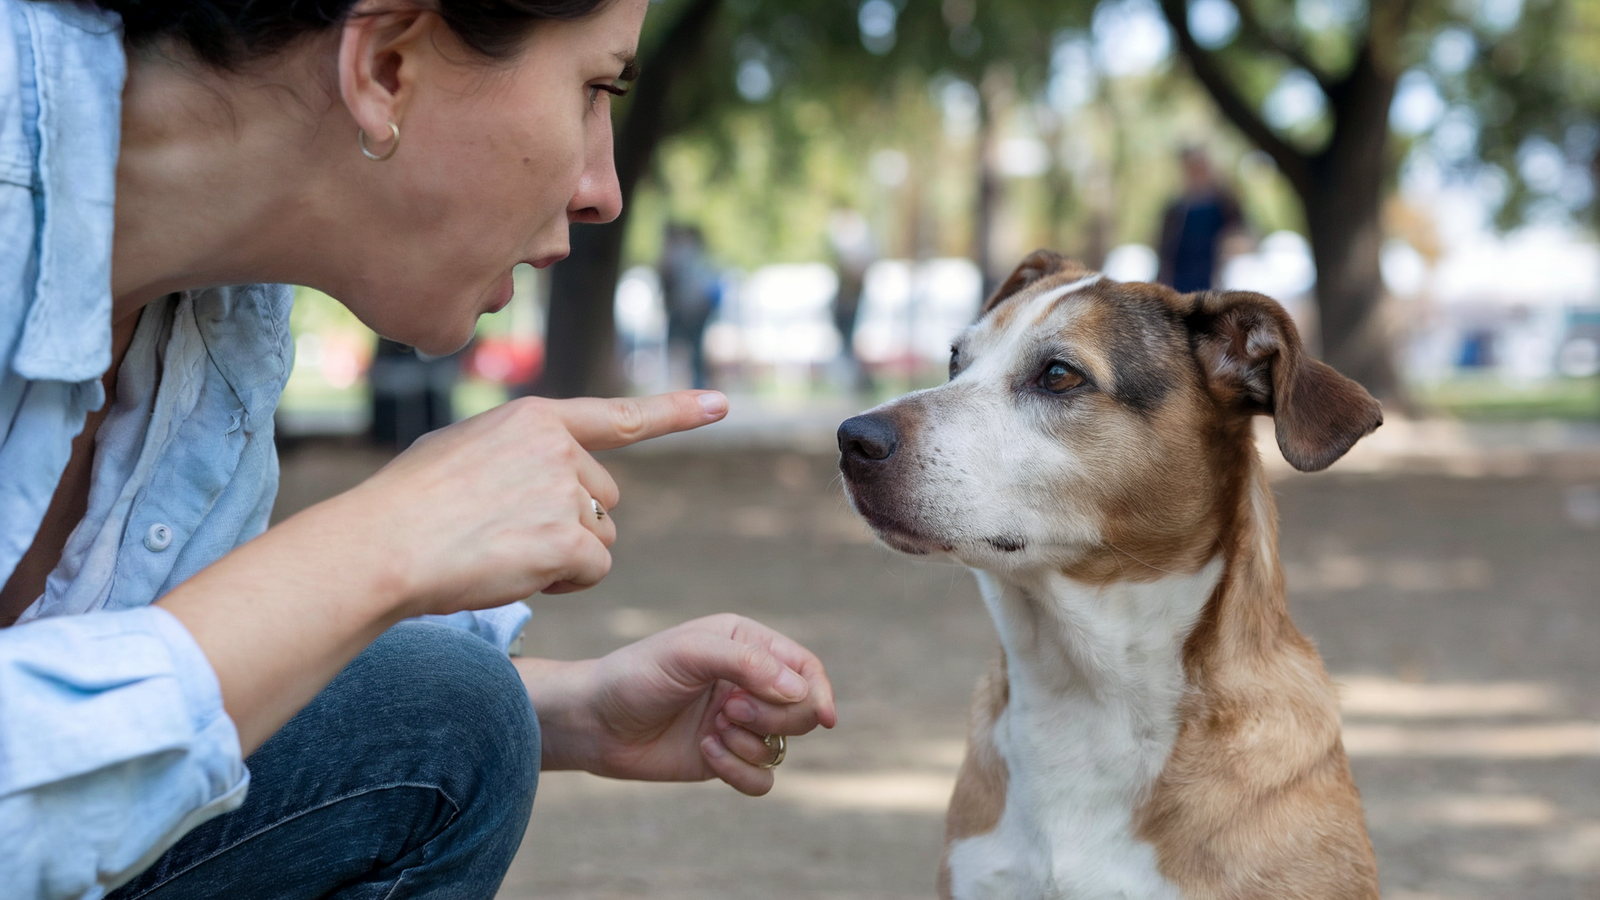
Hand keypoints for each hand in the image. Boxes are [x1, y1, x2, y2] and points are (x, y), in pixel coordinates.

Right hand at [334, 391, 726, 617]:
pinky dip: (564, 581)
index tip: (722, 405)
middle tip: (509, 536)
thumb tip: (551, 469)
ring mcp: (567, 491)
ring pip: (602, 539)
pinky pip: (593, 570)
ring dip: (567, 556)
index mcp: (536, 419)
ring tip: (503, 553)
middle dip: (573, 525)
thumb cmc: (406, 505)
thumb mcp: (461, 450)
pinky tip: (517, 572)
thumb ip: (516, 452)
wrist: (383, 544)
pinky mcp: (569, 538)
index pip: (620, 416)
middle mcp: (560, 448)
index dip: (676, 412)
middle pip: (606, 499)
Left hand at [524, 614, 837, 795]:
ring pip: (782, 746)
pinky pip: (761, 778)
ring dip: (750, 743)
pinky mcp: (724, 758)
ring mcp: (738, 723)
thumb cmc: (636, 675)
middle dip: (775, 717)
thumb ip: (747, 663)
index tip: (823, 717)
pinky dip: (739, 771)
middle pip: (802, 710)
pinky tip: (707, 753)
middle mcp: (748, 683)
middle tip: (730, 711)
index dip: (818, 691)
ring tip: (712, 732)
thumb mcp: (689, 654)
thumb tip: (800, 691)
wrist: (592, 721)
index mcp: (746, 645)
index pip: (804, 667)